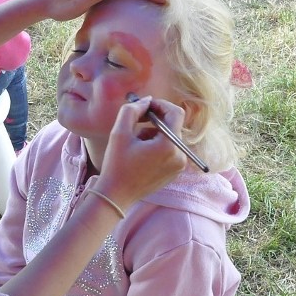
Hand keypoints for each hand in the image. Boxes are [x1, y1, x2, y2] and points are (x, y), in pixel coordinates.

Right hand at [94, 96, 186, 211]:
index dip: (160, 105)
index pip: (175, 113)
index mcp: (168, 146)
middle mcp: (180, 156)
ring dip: (154, 133)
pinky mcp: (175, 171)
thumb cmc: (116, 164)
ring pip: (171, 137)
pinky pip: (171, 150)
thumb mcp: (119, 133)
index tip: (145, 107)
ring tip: (135, 142)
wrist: (116, 195)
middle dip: (155, 119)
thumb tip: (147, 101)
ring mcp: (179, 165)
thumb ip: (132, 110)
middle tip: (136, 120)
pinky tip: (141, 153)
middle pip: (173, 125)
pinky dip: (158, 145)